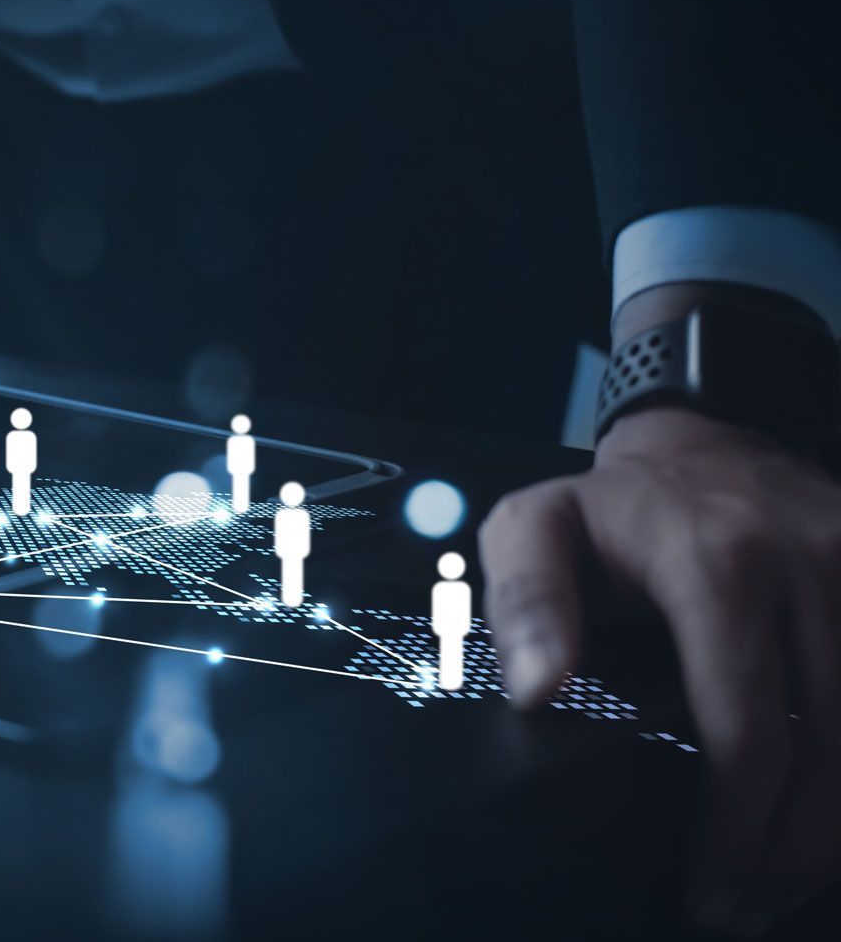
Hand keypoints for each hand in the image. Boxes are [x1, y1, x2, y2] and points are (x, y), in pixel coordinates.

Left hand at [479, 405, 840, 929]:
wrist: (708, 439)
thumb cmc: (615, 506)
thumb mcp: (535, 528)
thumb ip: (525, 602)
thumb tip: (536, 689)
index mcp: (717, 563)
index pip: (749, 725)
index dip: (736, 824)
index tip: (707, 883)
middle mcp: (811, 568)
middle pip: (830, 750)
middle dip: (792, 850)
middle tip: (743, 905)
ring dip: (838, 831)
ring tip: (786, 885)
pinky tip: (830, 827)